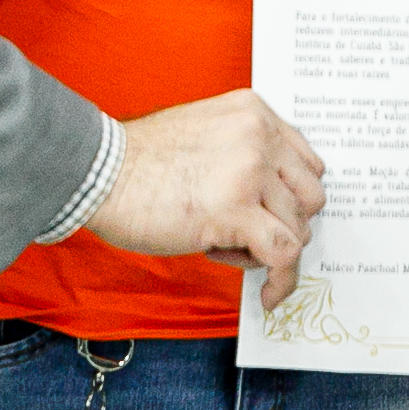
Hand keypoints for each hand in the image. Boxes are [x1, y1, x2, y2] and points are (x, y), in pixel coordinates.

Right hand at [86, 90, 326, 309]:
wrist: (98, 172)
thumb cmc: (138, 160)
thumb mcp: (205, 133)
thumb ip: (243, 152)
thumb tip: (272, 200)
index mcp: (253, 112)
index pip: (306, 162)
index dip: (290, 198)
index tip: (272, 217)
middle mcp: (258, 135)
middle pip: (310, 196)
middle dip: (285, 224)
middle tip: (245, 234)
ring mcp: (250, 171)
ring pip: (297, 228)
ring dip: (268, 250)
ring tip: (225, 248)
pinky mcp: (236, 209)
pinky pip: (284, 254)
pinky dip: (282, 281)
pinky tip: (268, 296)